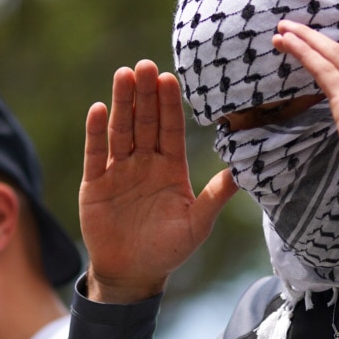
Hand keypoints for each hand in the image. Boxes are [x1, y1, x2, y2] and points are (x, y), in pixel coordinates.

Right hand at [79, 60, 237, 302]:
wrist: (132, 274)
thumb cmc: (168, 250)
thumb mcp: (197, 225)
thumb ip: (215, 197)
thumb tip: (242, 172)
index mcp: (171, 168)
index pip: (171, 129)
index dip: (170, 104)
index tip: (170, 78)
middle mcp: (145, 162)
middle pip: (145, 121)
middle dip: (145, 94)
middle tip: (145, 65)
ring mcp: (119, 170)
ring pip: (121, 130)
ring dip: (122, 103)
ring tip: (123, 75)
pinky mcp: (96, 182)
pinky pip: (96, 153)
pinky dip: (96, 132)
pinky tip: (98, 109)